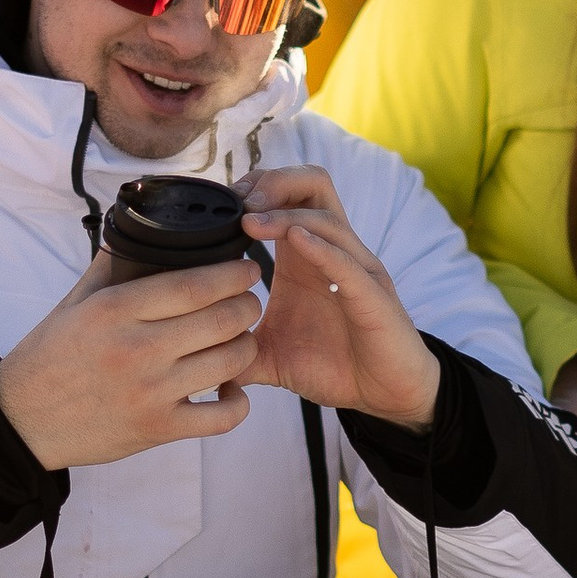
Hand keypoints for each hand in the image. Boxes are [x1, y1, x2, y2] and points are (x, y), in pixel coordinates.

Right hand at [0, 257, 262, 468]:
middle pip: (222, 319)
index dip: (233, 274)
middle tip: (249, 300)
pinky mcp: (158, 429)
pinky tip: (229, 389)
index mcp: (114, 310)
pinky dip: (237, 402)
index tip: (248, 268)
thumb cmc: (49, 357)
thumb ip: (111, 266)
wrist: (21, 421)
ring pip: (231, 362)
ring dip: (245, 346)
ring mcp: (150, 392)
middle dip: (248, 304)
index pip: (193, 285)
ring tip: (239, 338)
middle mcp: (136, 349)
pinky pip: (223, 417)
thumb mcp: (73, 303)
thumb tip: (143, 229)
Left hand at [240, 168, 441, 427]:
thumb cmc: (336, 366)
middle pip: (313, 184)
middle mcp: (334, 253)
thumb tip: (192, 365)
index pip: (288, 195)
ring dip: (287, 212)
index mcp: (307, 257)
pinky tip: (294, 239)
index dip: (255, 188)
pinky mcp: (373, 297)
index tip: (220, 206)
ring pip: (327, 217)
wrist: (384, 395)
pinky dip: (320, 247)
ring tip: (251, 220)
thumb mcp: (271, 357)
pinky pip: (347, 263)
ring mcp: (357, 271)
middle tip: (240, 202)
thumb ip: (234, 352)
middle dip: (274, 182)